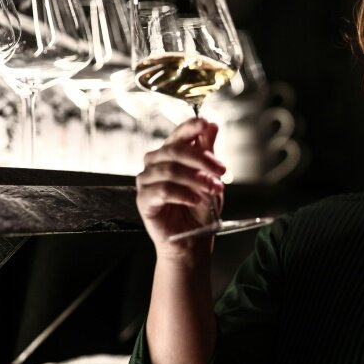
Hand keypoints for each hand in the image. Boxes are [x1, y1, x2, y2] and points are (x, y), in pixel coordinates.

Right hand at [136, 117, 225, 254]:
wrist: (193, 239)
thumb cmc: (200, 208)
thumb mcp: (209, 177)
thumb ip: (208, 151)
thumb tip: (211, 125)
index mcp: (170, 154)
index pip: (178, 134)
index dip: (190, 127)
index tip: (205, 123)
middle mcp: (155, 163)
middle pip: (174, 150)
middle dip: (201, 159)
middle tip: (220, 171)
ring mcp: (146, 180)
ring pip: (169, 170)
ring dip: (195, 179)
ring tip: (212, 189)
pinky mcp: (143, 199)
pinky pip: (162, 189)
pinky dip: (182, 193)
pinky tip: (195, 200)